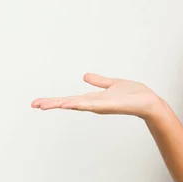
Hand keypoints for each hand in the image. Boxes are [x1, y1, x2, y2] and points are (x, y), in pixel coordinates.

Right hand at [31, 73, 163, 119]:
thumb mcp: (113, 84)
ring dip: (61, 104)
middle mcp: (94, 104)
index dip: (54, 100)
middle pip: (68, 103)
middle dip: (51, 103)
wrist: (148, 102)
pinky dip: (80, 104)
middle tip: (34, 104)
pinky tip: (69, 103)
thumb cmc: (134, 95)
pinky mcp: (108, 106)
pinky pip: (91, 105)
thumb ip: (99, 81)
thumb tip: (85, 76)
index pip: (70, 99)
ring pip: (76, 104)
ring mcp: (100, 106)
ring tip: (44, 104)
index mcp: (93, 98)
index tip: (37, 102)